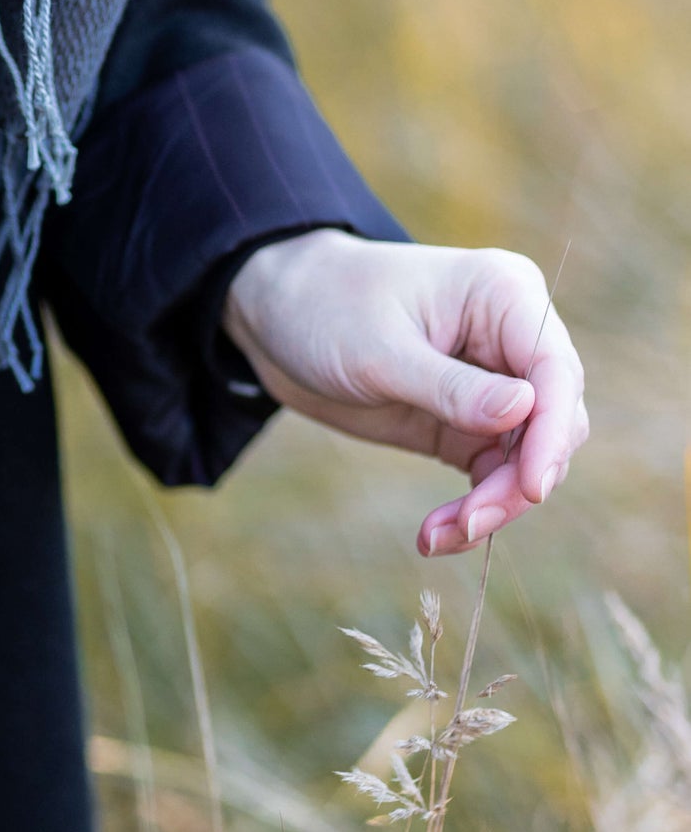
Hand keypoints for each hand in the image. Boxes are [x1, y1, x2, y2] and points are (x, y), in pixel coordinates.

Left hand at [221, 231, 587, 555]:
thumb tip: (527, 410)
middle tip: (468, 525)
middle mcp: (511, 339)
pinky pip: (492, 474)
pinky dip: (472, 509)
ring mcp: (493, 384)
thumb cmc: (325, 309)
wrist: (275, 318)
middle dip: (519, 481)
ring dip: (494, 506)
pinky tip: (434, 535)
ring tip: (437, 537)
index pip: (555, 369)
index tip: (531, 489)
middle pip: (552, 422)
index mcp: (504, 294)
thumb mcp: (379, 352)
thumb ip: (451, 387)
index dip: (551, 432)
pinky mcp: (466, 422)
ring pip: (527, 458)